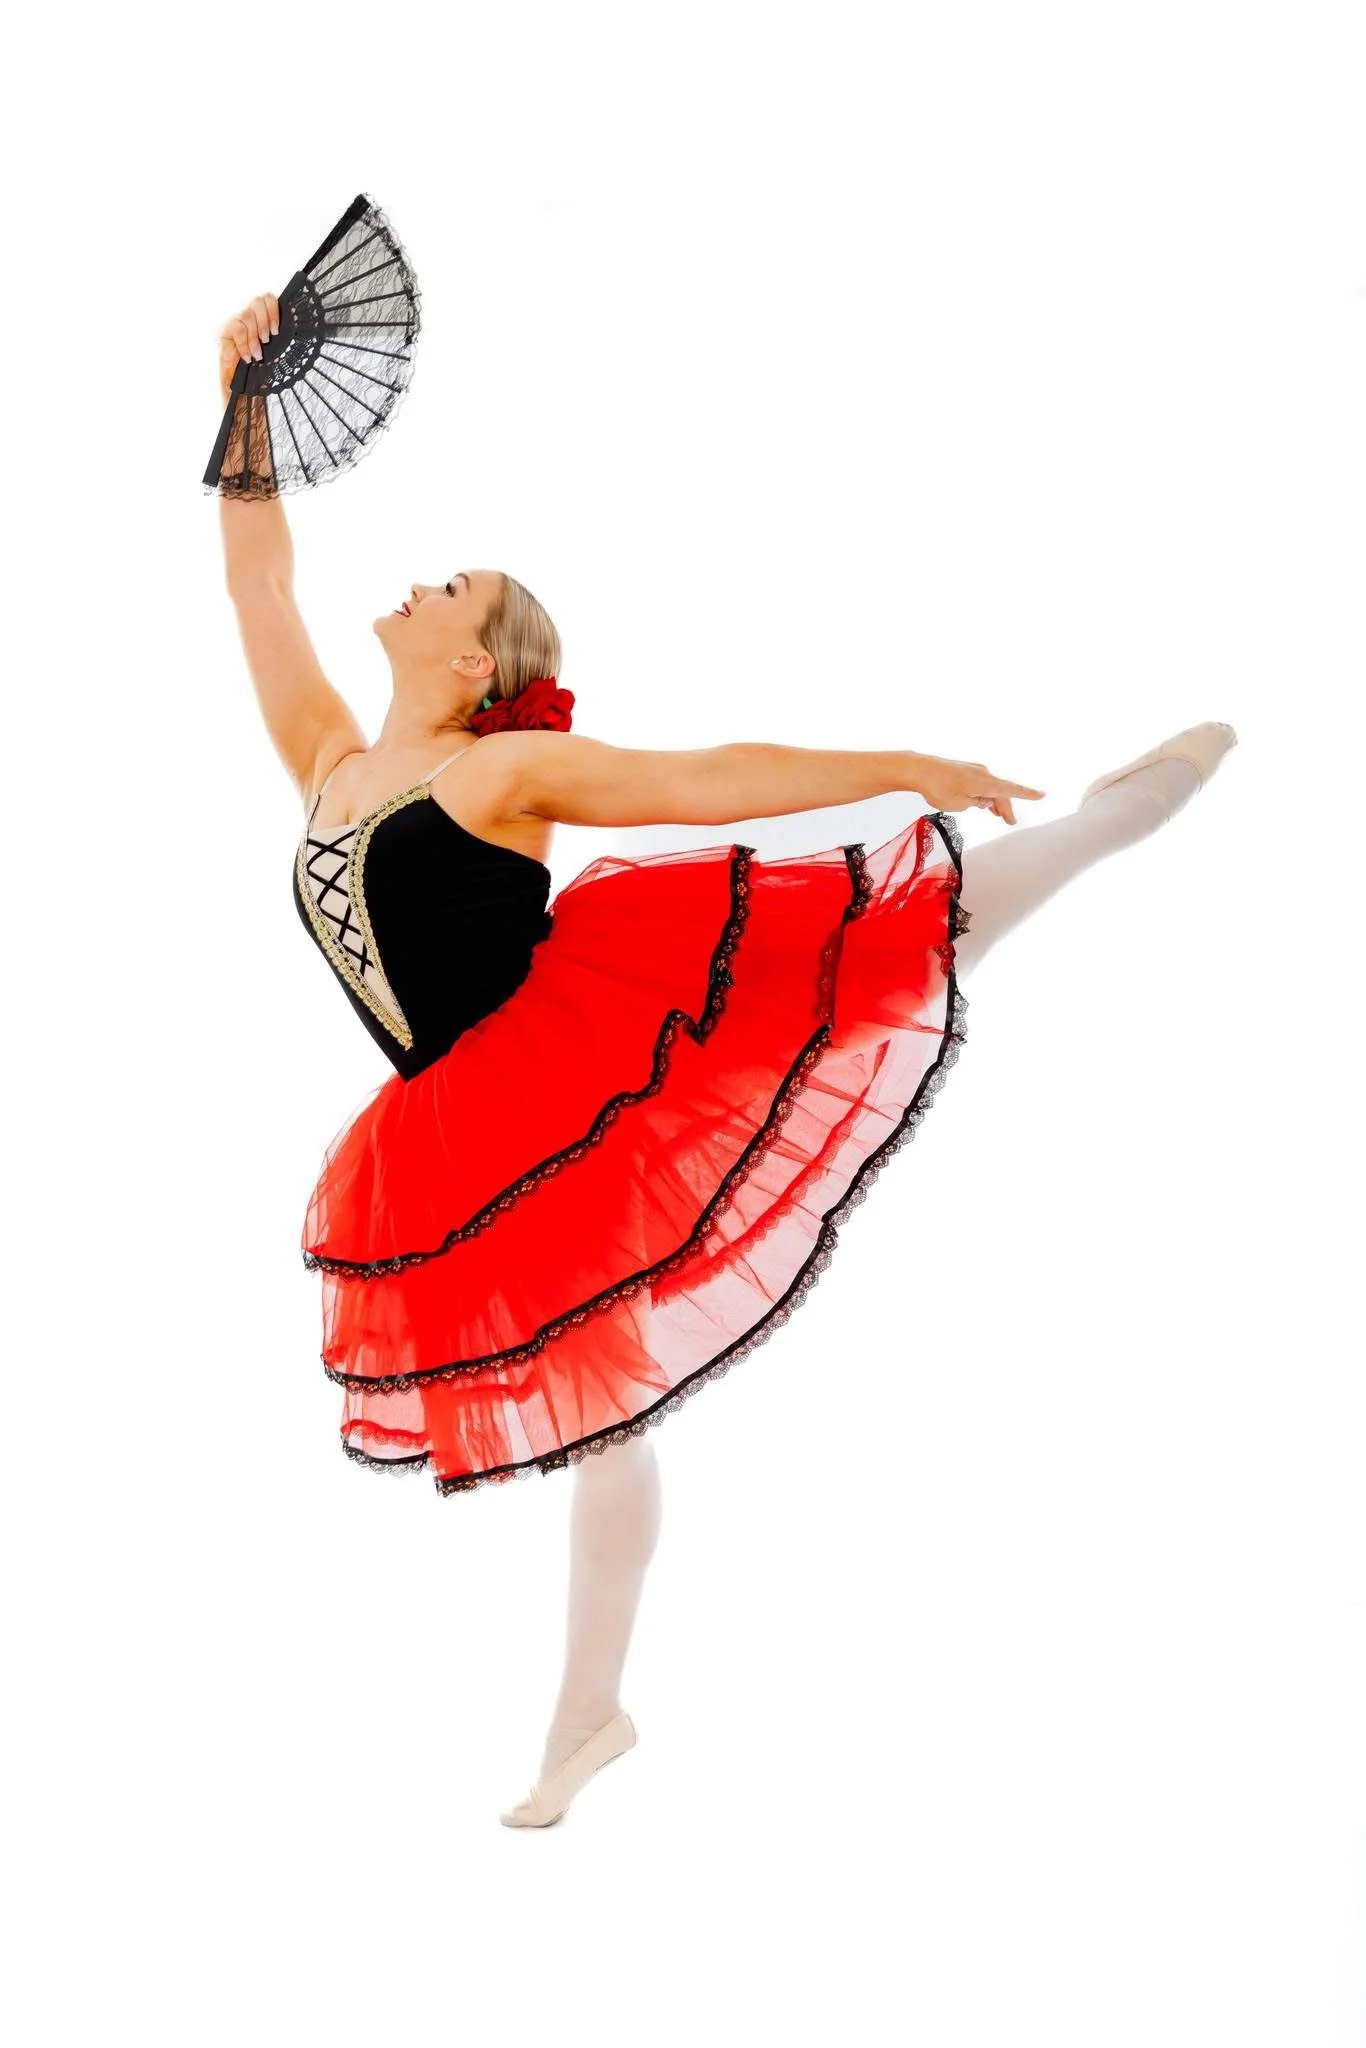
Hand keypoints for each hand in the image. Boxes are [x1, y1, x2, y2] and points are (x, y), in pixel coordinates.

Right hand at [217, 292, 279, 403]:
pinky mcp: (224, 332)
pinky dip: (245, 343)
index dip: (274, 310)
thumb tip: (297, 327)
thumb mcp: (276, 353)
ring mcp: (235, 322)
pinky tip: (248, 357)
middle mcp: (248, 317)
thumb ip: (281, 338)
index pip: (268, 298)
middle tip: (267, 341)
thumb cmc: (261, 372)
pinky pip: (236, 328)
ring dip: (255, 335)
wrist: (244, 391)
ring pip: (247, 314)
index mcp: (262, 319)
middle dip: (265, 322)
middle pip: (258, 301)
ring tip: (258, 354)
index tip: (277, 331)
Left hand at [911, 753, 1045, 824]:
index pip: (1012, 790)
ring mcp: (974, 770)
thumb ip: (976, 803)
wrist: (919, 769)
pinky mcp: (964, 770)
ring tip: (998, 815)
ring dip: (994, 801)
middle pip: (1001, 792)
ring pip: (990, 788)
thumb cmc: (938, 788)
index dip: (1028, 794)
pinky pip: (980, 784)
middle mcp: (984, 774)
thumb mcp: (960, 804)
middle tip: (1010, 822)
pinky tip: (983, 802)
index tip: (1042, 795)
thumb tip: (984, 800)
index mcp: (986, 783)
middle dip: (1006, 807)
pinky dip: (984, 794)